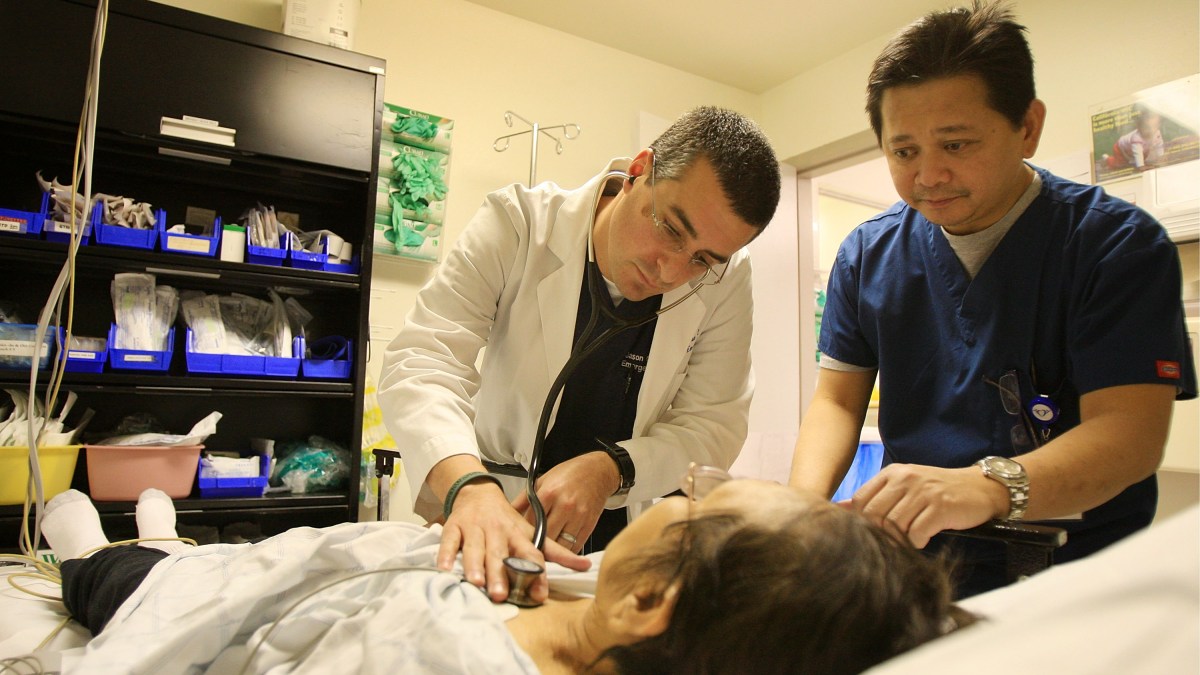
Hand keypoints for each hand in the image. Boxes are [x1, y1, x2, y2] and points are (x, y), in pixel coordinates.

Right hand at [437, 479, 589, 603]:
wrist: (478, 492)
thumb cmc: (507, 520)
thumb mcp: (532, 532)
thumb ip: (557, 552)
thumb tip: (585, 565)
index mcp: (518, 535)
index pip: (530, 554)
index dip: (535, 572)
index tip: (539, 593)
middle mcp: (497, 532)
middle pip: (499, 555)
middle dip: (500, 574)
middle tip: (501, 594)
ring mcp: (475, 529)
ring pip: (474, 549)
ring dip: (475, 566)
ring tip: (476, 583)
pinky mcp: (455, 527)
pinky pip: (449, 541)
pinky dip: (445, 554)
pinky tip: (445, 568)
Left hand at [511, 451, 616, 553]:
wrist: (598, 471)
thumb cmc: (569, 475)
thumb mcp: (542, 480)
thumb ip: (524, 499)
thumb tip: (507, 513)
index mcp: (549, 493)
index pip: (531, 521)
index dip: (524, 533)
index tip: (519, 539)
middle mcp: (564, 505)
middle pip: (546, 536)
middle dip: (537, 545)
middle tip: (530, 551)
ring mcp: (578, 516)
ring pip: (561, 545)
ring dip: (552, 551)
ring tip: (545, 552)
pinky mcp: (589, 525)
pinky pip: (575, 546)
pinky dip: (566, 551)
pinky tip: (560, 550)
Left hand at [849, 463, 1007, 547]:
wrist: (980, 488)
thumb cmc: (938, 491)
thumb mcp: (905, 487)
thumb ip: (876, 497)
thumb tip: (839, 508)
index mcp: (892, 473)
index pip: (860, 500)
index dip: (861, 521)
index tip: (871, 532)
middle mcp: (905, 479)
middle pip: (874, 514)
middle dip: (878, 533)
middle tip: (890, 541)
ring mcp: (923, 492)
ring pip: (894, 525)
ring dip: (899, 539)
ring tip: (908, 538)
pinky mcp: (940, 507)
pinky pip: (916, 533)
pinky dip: (916, 542)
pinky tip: (923, 539)